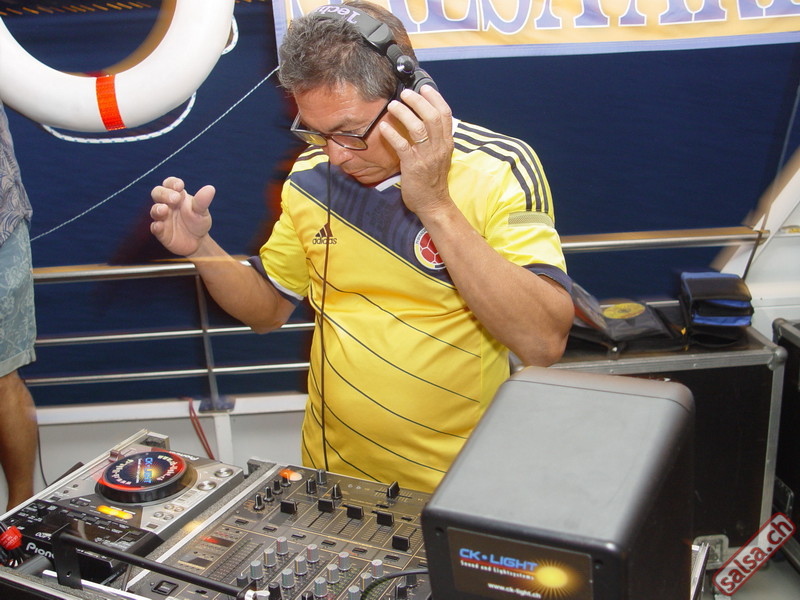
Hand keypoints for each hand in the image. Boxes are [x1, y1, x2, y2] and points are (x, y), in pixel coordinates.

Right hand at [150, 176, 214, 257]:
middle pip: (158, 193)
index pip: (170, 183)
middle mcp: (167, 204)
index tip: (180, 186)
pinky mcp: (161, 232)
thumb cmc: (198, 222)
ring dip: (157, 209)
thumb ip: (203, 201)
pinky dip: (156, 226)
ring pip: (154, 209)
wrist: (198, 241)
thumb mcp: (202, 211)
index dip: (172, 183)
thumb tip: (210, 188)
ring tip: (164, 210)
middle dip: (164, 194)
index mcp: (177, 195)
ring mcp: (162, 218)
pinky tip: (159, 226)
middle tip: (175, 199)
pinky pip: (154, 228)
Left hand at [380, 85, 453, 216]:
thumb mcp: (440, 156)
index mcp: (446, 143)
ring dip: (404, 113)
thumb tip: (425, 121)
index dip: (435, 98)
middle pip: (432, 116)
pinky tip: (383, 127)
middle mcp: (439, 147)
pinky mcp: (413, 166)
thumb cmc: (433, 180)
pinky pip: (402, 146)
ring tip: (393, 105)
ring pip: (419, 127)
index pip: (445, 114)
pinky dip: (392, 134)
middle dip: (418, 101)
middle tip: (405, 93)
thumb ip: (435, 139)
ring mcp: (426, 156)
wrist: (433, 204)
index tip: (424, 88)